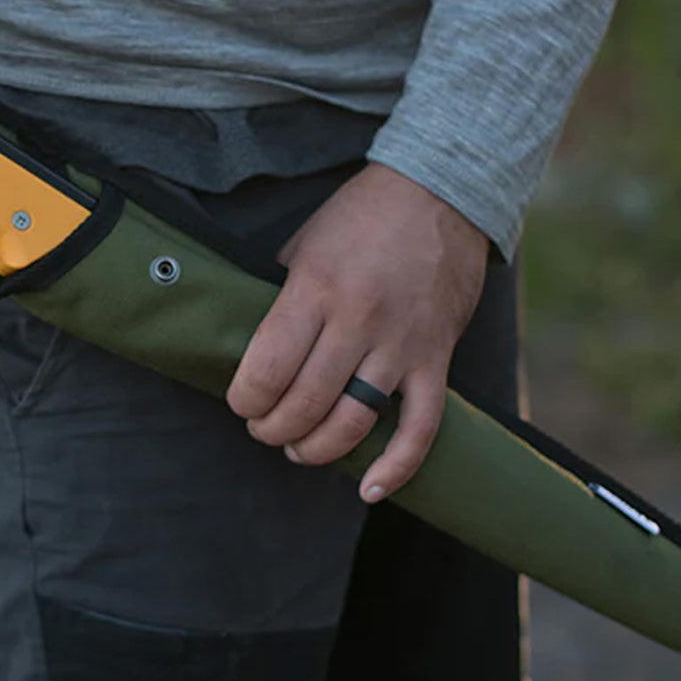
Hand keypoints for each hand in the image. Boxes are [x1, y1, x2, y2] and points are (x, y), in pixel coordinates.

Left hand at [226, 162, 488, 502]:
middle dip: (272, 429)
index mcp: (315, 288)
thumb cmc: (359, 217)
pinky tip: (369, 488)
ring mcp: (401, 342)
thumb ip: (282, 300)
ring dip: (318, 449)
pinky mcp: (437, 357)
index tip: (240, 402)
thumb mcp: (302, 246)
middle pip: (305, 403)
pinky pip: (422, 427)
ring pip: (355, 422)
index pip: (267, 368)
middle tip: (264, 428)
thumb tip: (253, 353)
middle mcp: (358, 320)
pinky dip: (397, 466)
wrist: (439, 193)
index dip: (245, 400)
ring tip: (298, 448)